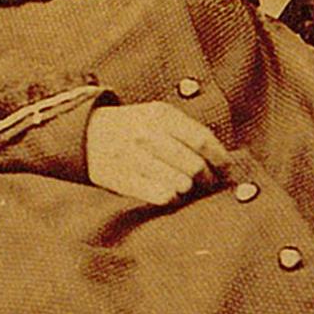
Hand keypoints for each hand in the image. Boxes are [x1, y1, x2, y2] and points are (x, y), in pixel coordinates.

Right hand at [85, 102, 230, 205]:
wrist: (87, 134)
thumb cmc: (134, 127)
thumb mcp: (158, 115)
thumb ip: (187, 131)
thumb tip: (222, 161)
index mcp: (160, 116)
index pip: (202, 140)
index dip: (221, 159)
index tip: (227, 169)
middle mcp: (146, 135)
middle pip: (194, 166)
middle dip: (208, 178)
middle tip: (208, 182)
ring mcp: (134, 158)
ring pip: (181, 184)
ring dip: (190, 189)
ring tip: (188, 187)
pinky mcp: (123, 180)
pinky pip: (162, 196)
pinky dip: (173, 197)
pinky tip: (171, 192)